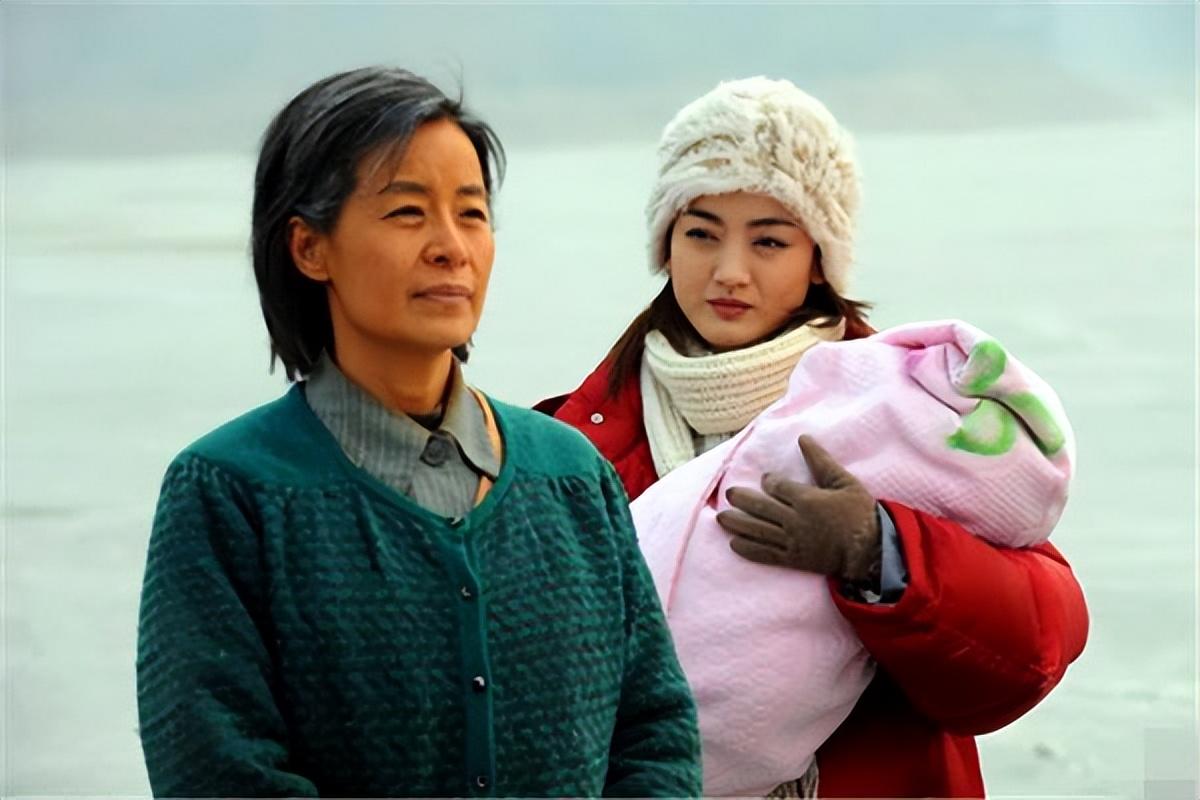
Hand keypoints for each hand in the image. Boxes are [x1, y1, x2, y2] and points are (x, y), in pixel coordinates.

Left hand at [716, 435, 881, 582]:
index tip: (766, 480)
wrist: (870, 550)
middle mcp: (794, 520)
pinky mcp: (793, 559)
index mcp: (806, 499)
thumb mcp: (844, 482)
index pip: (777, 487)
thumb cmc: (859, 513)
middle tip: (729, 494)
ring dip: (737, 524)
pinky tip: (734, 544)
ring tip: (721, 518)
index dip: (769, 482)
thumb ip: (821, 461)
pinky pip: (765, 554)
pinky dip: (748, 549)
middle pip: (761, 508)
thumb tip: (803, 438)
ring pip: (758, 531)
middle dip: (742, 500)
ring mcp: (792, 541)